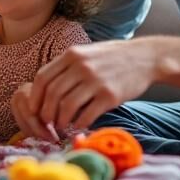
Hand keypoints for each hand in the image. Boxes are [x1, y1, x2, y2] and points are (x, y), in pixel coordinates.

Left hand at [12, 40, 159, 140]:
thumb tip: (45, 88)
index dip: (35, 97)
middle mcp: (81, 66)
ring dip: (61, 121)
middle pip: (52, 94)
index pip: (42, 78)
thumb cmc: (112, 57)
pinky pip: (86, 114)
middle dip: (46, 113)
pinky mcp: (110, 96)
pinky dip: (79, 124)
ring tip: (61, 126)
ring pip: (67, 106)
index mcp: (72, 55)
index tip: (34, 109)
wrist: (145, 57)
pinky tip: (78, 126)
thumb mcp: (86, 53)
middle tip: (47, 123)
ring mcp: (96, 81)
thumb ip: (67, 66)